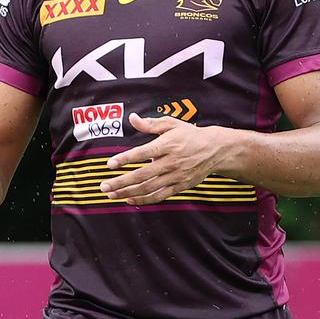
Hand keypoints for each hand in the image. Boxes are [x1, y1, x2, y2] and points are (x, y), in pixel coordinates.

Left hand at [99, 113, 223, 204]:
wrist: (215, 150)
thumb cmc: (190, 135)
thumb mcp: (171, 124)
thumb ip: (150, 124)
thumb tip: (132, 118)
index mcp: (167, 145)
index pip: (142, 153)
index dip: (125, 159)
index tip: (110, 164)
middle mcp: (170, 162)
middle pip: (142, 175)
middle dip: (121, 182)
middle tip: (104, 186)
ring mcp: (175, 176)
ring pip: (148, 188)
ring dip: (128, 193)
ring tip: (112, 194)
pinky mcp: (179, 186)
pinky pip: (159, 196)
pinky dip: (144, 200)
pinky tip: (129, 200)